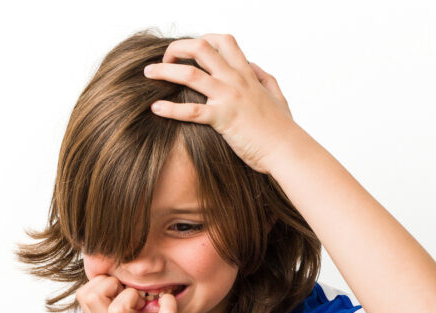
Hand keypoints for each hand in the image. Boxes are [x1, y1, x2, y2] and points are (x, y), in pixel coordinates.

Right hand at [76, 275, 200, 312]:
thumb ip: (110, 310)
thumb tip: (109, 278)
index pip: (83, 295)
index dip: (99, 283)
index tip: (117, 288)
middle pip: (92, 297)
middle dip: (110, 284)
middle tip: (129, 293)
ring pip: (118, 309)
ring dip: (132, 295)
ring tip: (144, 301)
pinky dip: (168, 301)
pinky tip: (168, 301)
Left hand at [143, 34, 299, 173]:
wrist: (288, 150)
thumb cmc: (283, 128)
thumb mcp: (277, 95)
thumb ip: (264, 78)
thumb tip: (253, 68)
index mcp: (246, 74)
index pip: (223, 41)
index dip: (202, 39)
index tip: (190, 51)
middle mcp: (236, 80)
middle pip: (201, 48)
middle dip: (177, 48)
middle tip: (164, 59)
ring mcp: (229, 98)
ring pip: (191, 74)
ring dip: (165, 71)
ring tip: (147, 74)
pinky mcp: (224, 120)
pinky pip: (192, 111)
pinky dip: (170, 108)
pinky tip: (155, 108)